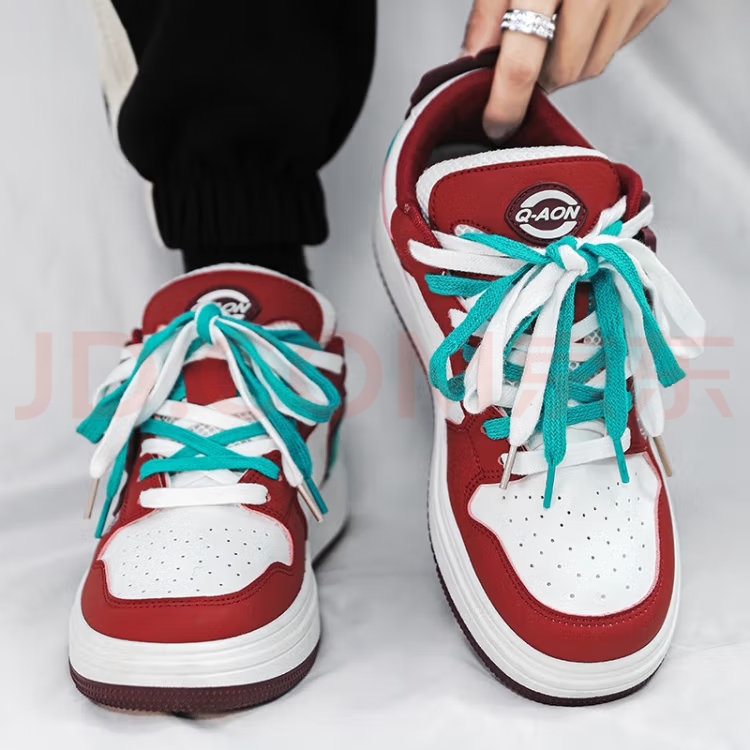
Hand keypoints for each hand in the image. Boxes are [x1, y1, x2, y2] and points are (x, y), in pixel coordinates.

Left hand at [463, 0, 669, 139]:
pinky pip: (620, 42)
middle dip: (539, 77)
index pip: (523, 63)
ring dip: (568, 61)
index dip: (506, 103)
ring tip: (557, 25)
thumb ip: (489, 9)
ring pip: (594, 64)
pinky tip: (588, 10)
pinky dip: (597, 40)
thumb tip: (472, 62)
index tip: (495, 125)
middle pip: (563, 72)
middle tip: (524, 58)